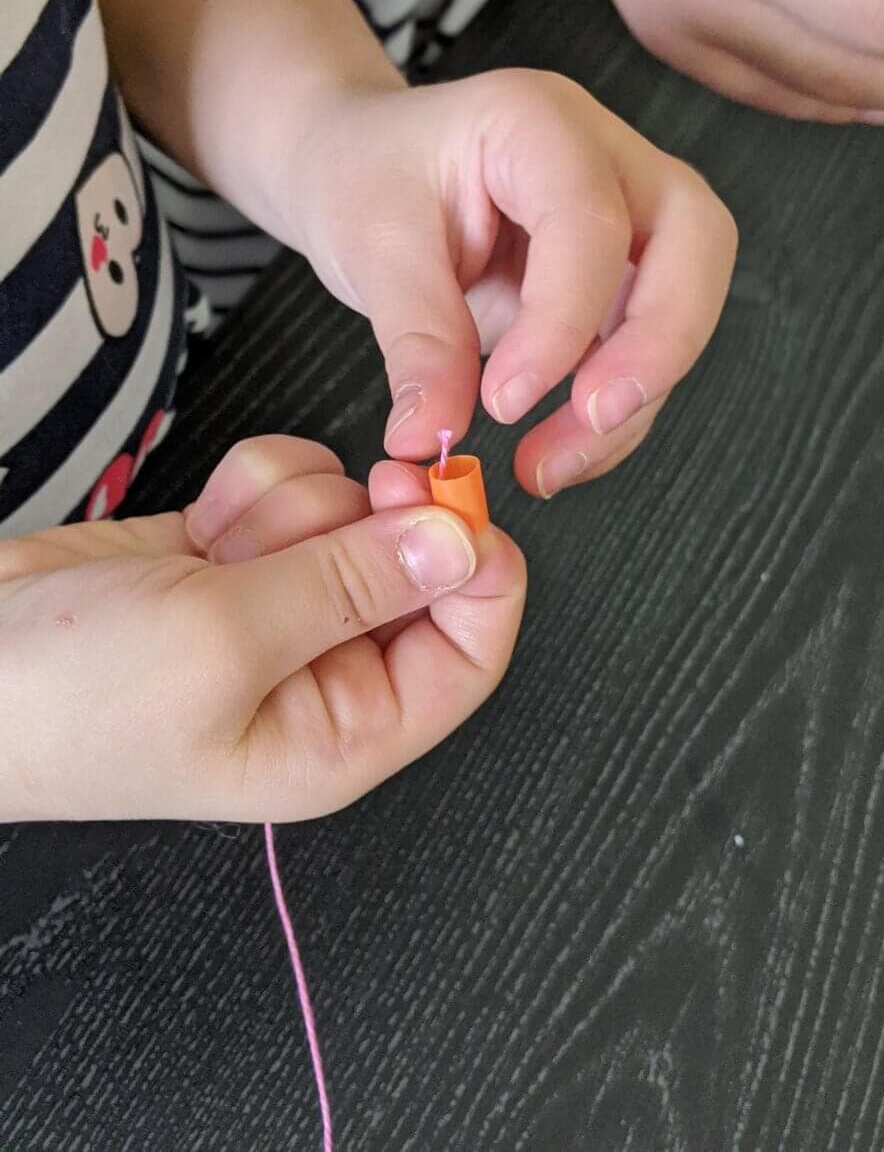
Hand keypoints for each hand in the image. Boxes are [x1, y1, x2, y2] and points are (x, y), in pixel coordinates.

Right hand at [0, 436, 524, 821]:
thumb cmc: (73, 703)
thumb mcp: (226, 643)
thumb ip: (353, 584)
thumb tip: (462, 542)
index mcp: (345, 730)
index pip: (470, 651)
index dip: (477, 571)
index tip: (451, 504)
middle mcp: (325, 669)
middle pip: (413, 563)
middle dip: (355, 529)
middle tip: (298, 531)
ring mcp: (282, 603)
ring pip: (348, 509)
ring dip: (288, 508)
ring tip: (215, 553)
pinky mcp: (238, 552)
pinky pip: (291, 486)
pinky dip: (250, 487)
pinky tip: (199, 527)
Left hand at [285, 72, 736, 496]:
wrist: (360, 167)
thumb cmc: (365, 176)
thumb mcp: (372, 247)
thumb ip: (416, 339)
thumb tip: (433, 434)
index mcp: (539, 120)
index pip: (589, 220)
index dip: (560, 321)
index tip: (502, 402)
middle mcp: (606, 158)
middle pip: (696, 242)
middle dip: (657, 345)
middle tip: (594, 419)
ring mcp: (627, 217)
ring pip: (682, 307)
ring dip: (633, 401)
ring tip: (546, 464)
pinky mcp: (620, 281)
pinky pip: (642, 352)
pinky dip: (610, 415)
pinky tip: (555, 453)